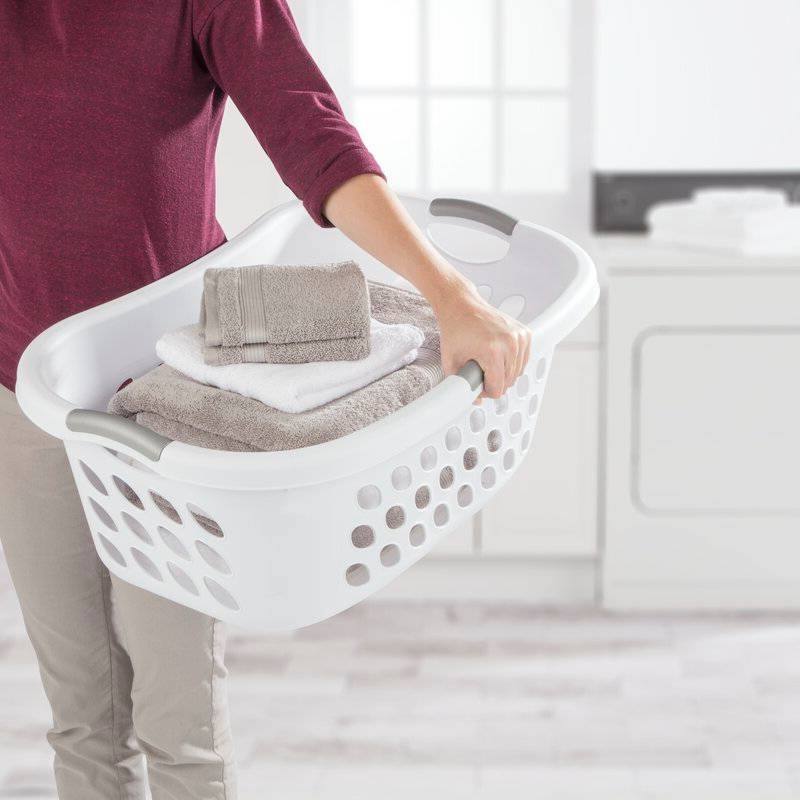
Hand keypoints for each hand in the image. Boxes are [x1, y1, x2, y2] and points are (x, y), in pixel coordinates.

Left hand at [433, 276, 531, 399]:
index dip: (485, 392)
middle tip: (480, 372)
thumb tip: (477, 402)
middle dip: (495, 382)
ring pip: (518, 372)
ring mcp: (519, 337)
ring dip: (504, 373)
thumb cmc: (455, 331)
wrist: (462, 305)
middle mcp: (509, 343)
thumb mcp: (450, 362)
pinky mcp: (525, 333)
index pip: (498, 389)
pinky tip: (498, 355)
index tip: (477, 384)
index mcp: (492, 351)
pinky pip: (523, 360)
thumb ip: (460, 386)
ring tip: (488, 362)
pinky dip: (512, 362)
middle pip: (509, 382)